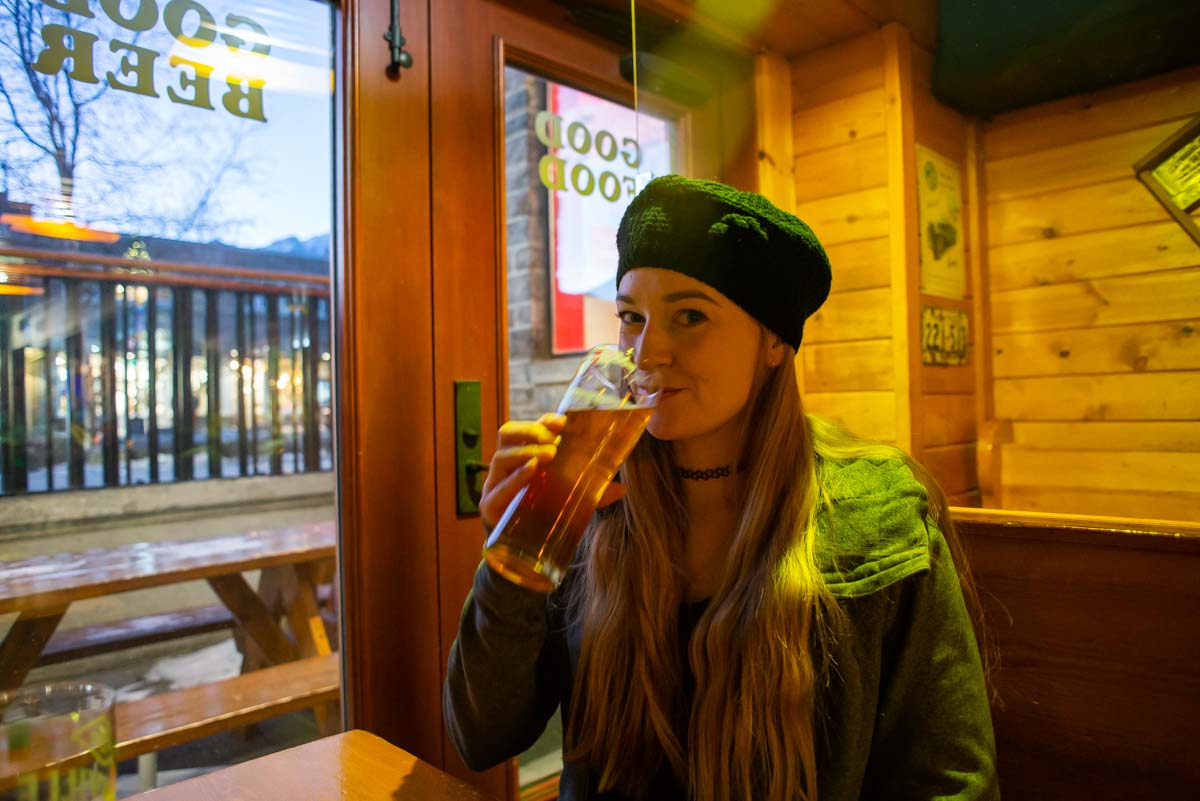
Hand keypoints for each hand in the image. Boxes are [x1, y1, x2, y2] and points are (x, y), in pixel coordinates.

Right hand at [479, 413, 627, 532]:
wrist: (519, 550)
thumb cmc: (542, 515)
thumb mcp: (569, 499)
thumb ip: (592, 493)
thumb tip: (622, 488)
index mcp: (523, 456)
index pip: (529, 429)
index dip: (543, 421)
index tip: (561, 422)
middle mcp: (506, 466)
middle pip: (508, 434)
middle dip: (530, 432)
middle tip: (553, 440)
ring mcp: (495, 484)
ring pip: (501, 457)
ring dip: (524, 452)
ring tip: (547, 455)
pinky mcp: (490, 506)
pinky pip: (499, 488)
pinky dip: (515, 478)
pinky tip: (530, 471)